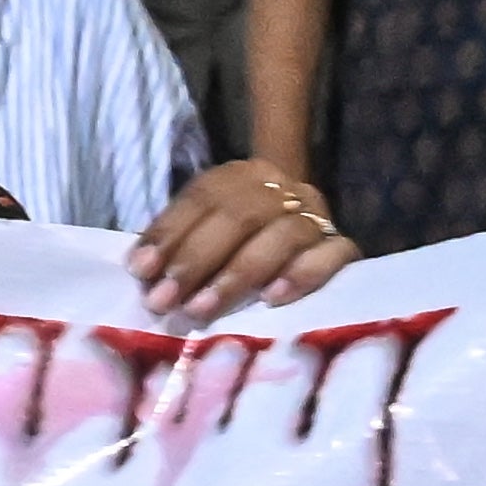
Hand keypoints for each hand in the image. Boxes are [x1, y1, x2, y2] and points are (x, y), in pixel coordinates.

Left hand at [130, 164, 355, 320]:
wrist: (304, 237)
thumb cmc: (238, 241)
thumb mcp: (206, 232)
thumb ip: (178, 245)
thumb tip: (143, 273)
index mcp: (241, 176)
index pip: (203, 197)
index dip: (169, 232)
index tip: (141, 271)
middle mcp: (282, 188)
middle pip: (240, 216)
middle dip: (196, 260)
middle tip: (166, 301)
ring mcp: (317, 215)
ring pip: (282, 236)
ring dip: (237, 275)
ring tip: (203, 309)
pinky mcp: (344, 246)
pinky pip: (332, 255)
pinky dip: (302, 275)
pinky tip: (272, 300)